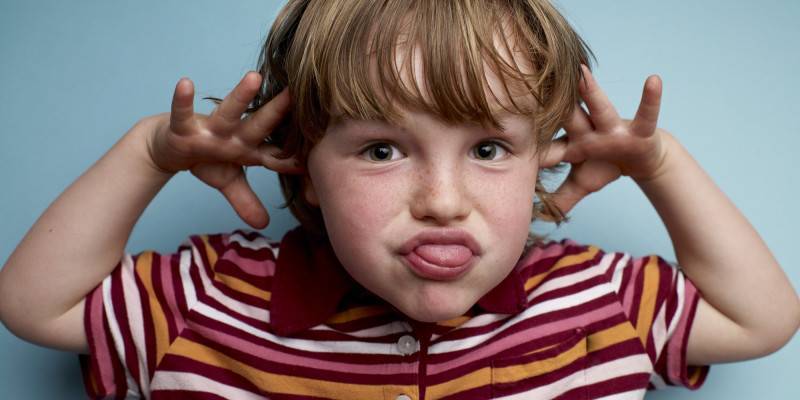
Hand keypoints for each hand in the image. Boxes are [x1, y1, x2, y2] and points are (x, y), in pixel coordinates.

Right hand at [147, 72, 301, 228]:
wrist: (169, 145)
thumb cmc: (206, 157)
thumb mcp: (227, 182)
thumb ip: (246, 201)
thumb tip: (263, 224)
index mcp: (247, 148)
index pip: (276, 154)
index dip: (294, 157)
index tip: (320, 152)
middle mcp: (233, 135)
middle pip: (260, 125)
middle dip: (280, 112)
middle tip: (301, 94)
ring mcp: (209, 129)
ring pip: (228, 111)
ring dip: (241, 96)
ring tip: (255, 77)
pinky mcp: (183, 126)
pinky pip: (183, 113)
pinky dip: (182, 101)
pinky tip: (185, 84)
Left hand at [540, 65, 669, 214]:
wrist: (642, 158)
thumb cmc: (606, 164)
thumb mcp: (583, 184)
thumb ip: (561, 199)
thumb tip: (539, 217)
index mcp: (571, 145)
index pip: (544, 147)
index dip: (525, 142)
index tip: (499, 127)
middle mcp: (588, 131)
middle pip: (565, 117)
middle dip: (550, 102)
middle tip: (528, 81)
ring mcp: (613, 129)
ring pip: (600, 108)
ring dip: (591, 91)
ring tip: (581, 72)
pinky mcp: (640, 130)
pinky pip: (647, 114)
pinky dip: (652, 99)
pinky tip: (654, 80)